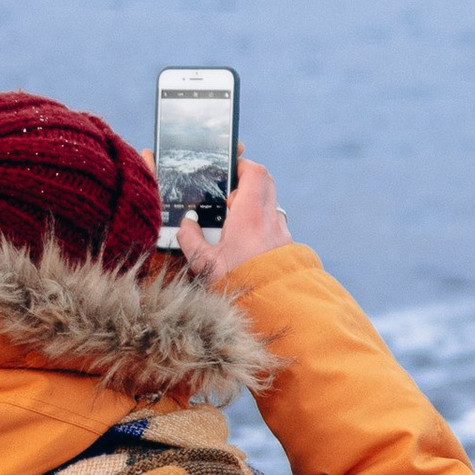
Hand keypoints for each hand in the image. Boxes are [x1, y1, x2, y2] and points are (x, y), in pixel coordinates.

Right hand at [179, 160, 290, 287]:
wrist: (271, 309)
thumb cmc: (238, 286)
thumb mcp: (204, 264)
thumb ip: (190, 239)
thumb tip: (186, 223)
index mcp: (250, 216)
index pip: (255, 173)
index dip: (242, 165)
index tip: (229, 169)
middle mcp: (270, 220)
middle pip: (266, 183)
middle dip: (247, 183)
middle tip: (227, 197)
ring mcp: (282, 234)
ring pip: (271, 205)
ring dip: (254, 207)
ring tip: (234, 224)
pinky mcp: (287, 248)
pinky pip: (275, 225)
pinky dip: (261, 225)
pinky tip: (246, 244)